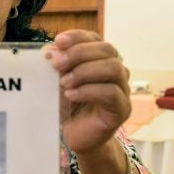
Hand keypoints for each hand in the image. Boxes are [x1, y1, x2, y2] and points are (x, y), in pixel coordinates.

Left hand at [45, 30, 130, 154]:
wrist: (76, 137)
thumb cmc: (68, 107)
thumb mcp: (58, 83)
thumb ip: (57, 66)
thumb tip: (50, 50)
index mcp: (101, 60)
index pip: (95, 38)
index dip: (77, 37)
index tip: (58, 41)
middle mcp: (116, 71)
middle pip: (107, 50)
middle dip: (79, 53)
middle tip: (57, 64)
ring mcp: (122, 89)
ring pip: (113, 69)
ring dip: (84, 72)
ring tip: (64, 83)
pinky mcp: (122, 109)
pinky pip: (111, 93)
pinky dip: (88, 91)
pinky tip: (71, 95)